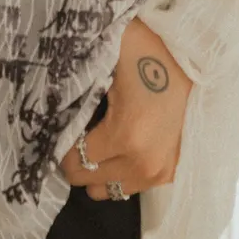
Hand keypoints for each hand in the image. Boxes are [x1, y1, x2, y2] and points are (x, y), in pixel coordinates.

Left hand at [59, 15, 192, 199]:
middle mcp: (144, 163)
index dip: (60, 145)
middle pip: (88, 180)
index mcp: (126, 136)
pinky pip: (130, 186)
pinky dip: (118, 169)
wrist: (196, 54)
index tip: (60, 126)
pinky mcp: (170, 171)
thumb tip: (42, 101)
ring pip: (107, 189)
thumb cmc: (147, 49)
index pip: (73, 162)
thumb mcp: (106, 57)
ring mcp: (160, 171)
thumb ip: (74, 83)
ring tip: (99, 137)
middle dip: (76, 157)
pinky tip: (119, 143)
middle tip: (78, 130)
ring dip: (97, 167)